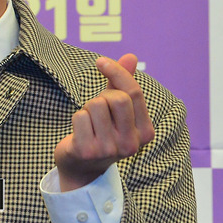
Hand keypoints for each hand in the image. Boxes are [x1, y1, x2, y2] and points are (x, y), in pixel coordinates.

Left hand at [53, 54, 154, 191]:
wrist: (82, 166)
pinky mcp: (88, 152)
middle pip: (117, 98)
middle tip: (96, 110)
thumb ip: (123, 83)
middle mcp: (131, 144)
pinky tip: (80, 133)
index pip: (134, 93)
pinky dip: (77, 118)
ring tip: (89, 123)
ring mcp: (110, 150)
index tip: (100, 61)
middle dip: (101, 96)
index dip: (117, 72)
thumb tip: (131, 56)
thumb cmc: (101, 131)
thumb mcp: (116, 109)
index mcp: (145, 132)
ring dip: (87, 108)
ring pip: (95, 105)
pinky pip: (80, 116)